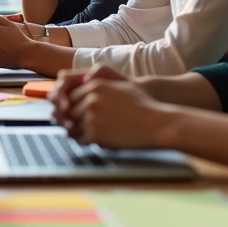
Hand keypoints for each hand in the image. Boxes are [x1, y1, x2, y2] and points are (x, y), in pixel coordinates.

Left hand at [52, 65, 166, 148]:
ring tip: (93, 135)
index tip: (80, 116)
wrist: (158, 124)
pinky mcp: (95, 133)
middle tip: (84, 128)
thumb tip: (82, 84)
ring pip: (73, 127)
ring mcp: (92, 116)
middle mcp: (90, 99)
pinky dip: (86, 143)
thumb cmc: (143, 106)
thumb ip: (100, 84)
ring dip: (80, 133)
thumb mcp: (121, 86)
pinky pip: (81, 140)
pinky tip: (98, 141)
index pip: (71, 97)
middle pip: (70, 113)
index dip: (75, 108)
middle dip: (75, 121)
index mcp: (95, 85)